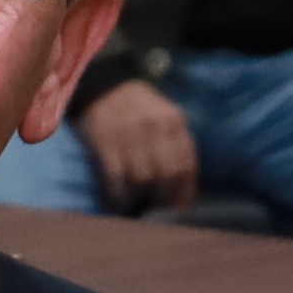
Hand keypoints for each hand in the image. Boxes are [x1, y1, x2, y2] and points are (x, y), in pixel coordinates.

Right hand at [75, 80, 198, 212]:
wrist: (104, 85)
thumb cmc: (140, 106)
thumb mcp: (166, 115)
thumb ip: (179, 143)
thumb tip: (188, 186)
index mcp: (173, 121)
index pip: (186, 164)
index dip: (186, 190)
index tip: (182, 207)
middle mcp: (154, 127)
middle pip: (167, 175)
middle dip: (166, 196)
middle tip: (160, 204)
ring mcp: (129, 134)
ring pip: (143, 179)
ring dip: (141, 193)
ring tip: (139, 197)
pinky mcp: (105, 142)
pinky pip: (116, 177)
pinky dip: (118, 191)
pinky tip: (119, 194)